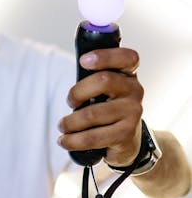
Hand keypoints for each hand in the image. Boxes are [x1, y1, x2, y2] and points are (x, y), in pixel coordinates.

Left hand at [57, 47, 143, 166]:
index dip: (105, 56)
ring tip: (63, 125)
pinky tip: (65, 140)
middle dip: (77, 92)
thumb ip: (94, 77)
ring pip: (92, 114)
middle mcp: (135, 91)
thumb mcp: (106, 89)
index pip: (127, 57)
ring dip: (70, 122)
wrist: (128, 141)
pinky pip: (93, 137)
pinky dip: (73, 140)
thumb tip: (76, 69)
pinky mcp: (126, 134)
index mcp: (128, 74)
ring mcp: (133, 113)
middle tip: (70, 102)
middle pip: (104, 81)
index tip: (83, 60)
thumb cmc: (108, 108)